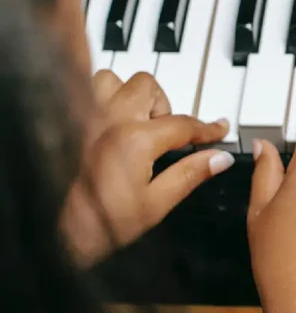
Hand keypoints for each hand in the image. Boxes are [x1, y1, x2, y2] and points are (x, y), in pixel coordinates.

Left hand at [62, 71, 234, 265]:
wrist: (59, 232)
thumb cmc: (101, 224)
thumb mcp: (156, 204)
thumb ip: (190, 174)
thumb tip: (219, 158)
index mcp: (136, 140)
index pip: (183, 124)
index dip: (207, 128)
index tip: (219, 129)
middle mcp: (110, 120)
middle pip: (149, 87)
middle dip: (165, 107)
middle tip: (169, 133)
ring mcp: (85, 118)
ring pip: (114, 80)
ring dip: (131, 96)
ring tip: (138, 121)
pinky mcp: (69, 123)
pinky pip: (87, 93)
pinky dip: (105, 98)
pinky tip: (112, 122)